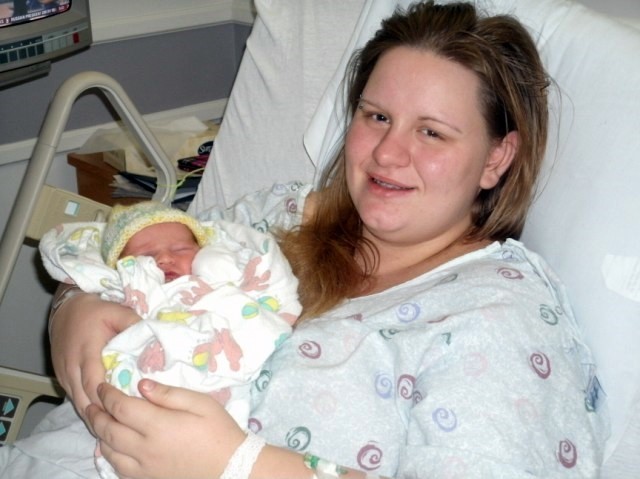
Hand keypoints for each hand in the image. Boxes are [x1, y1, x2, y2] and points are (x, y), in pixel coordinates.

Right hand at [50, 291, 139, 423]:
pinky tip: (103, 417)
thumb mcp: (118, 312)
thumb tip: (155, 341)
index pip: (93, 380)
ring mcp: (64, 373)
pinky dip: (87, 408)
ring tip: (117, 427)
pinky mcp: (62, 377)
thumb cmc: (95, 311)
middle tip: (125, 426)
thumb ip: (135, 325)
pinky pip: (73, 398)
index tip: (125, 408)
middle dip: (103, 413)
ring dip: (95, 415)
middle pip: (84, 398)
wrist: (67, 308)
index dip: (106, 397)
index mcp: (87, 350)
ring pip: (78, 402)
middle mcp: (72, 365)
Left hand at [87, 380, 245, 478]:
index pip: (121, 408)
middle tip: (91, 402)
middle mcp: (146, 448)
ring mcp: (144, 467)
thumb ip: (170, 394)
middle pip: (109, 430)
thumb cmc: (219, 431)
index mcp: (159, 425)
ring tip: (97, 420)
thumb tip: (141, 384)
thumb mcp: (201, 404)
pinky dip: (108, 456)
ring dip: (99, 434)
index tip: (103, 385)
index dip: (108, 395)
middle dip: (96, 414)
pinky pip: (118, 468)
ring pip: (109, 451)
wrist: (231, 468)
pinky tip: (108, 447)